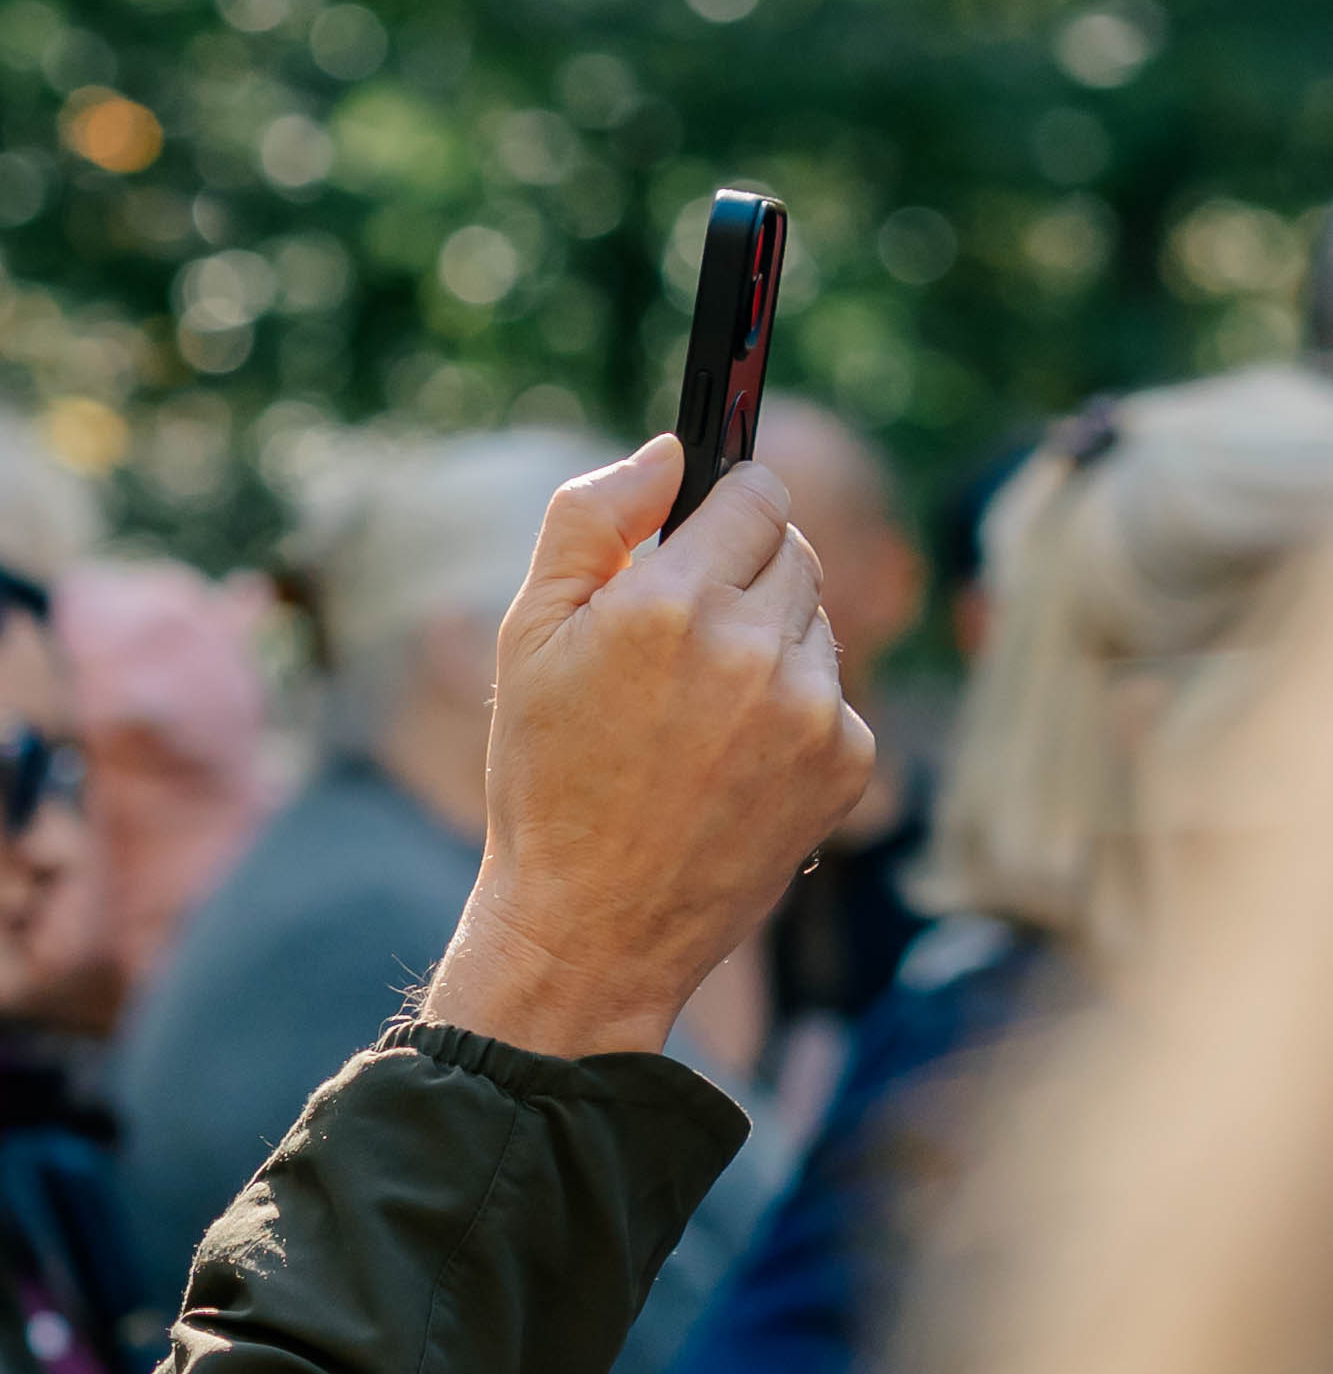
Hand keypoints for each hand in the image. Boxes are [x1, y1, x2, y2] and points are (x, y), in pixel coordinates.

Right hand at [422, 435, 872, 1064]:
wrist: (594, 922)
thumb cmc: (547, 773)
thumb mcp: (526, 634)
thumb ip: (591, 518)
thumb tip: (669, 451)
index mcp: (670, 603)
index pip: (754, 491)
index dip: (724, 503)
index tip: (705, 525)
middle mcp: (754, 647)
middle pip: (792, 548)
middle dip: (742, 569)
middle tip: (681, 633)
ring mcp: (811, 709)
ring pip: (815, 618)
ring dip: (771, 636)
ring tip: (700, 704)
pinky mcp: (847, 762)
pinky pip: (833, 690)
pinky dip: (795, 705)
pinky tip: (734, 751)